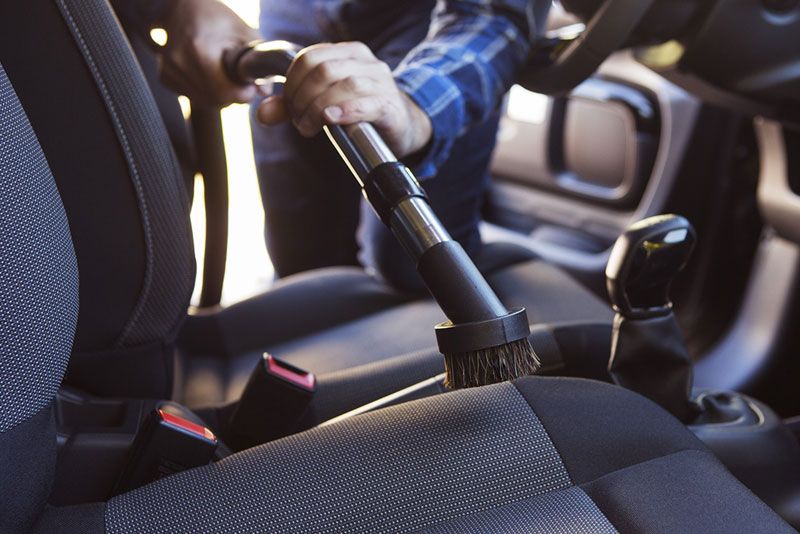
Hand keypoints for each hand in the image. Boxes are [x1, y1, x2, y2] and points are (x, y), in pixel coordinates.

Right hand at [159, 0, 259, 106]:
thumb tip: (265, 91)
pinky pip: (194, 97)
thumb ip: (258, 62)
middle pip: (216, 101)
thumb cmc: (216, 18)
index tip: (249, 85)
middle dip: (233, 95)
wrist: (183, 7)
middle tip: (239, 79)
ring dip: (220, 94)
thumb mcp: (244, 33)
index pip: (224, 93)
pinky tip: (208, 73)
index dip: (242, 93)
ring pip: (205, 102)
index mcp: (198, 50)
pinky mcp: (165, 77)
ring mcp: (169, 71)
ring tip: (223, 72)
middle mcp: (179, 63)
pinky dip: (206, 91)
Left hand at [257, 42, 431, 158]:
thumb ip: (292, 107)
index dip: (291, 83)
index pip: (309, 57)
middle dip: (302, 98)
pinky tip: (331, 119)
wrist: (401, 126)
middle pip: (323, 71)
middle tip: (299, 122)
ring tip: (309, 128)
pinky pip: (366, 103)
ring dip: (318, 109)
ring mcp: (381, 83)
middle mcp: (366, 63)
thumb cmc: (359, 112)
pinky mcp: (390, 106)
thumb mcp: (323, 103)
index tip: (289, 107)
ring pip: (343, 85)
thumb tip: (262, 114)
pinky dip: (345, 111)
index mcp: (348, 53)